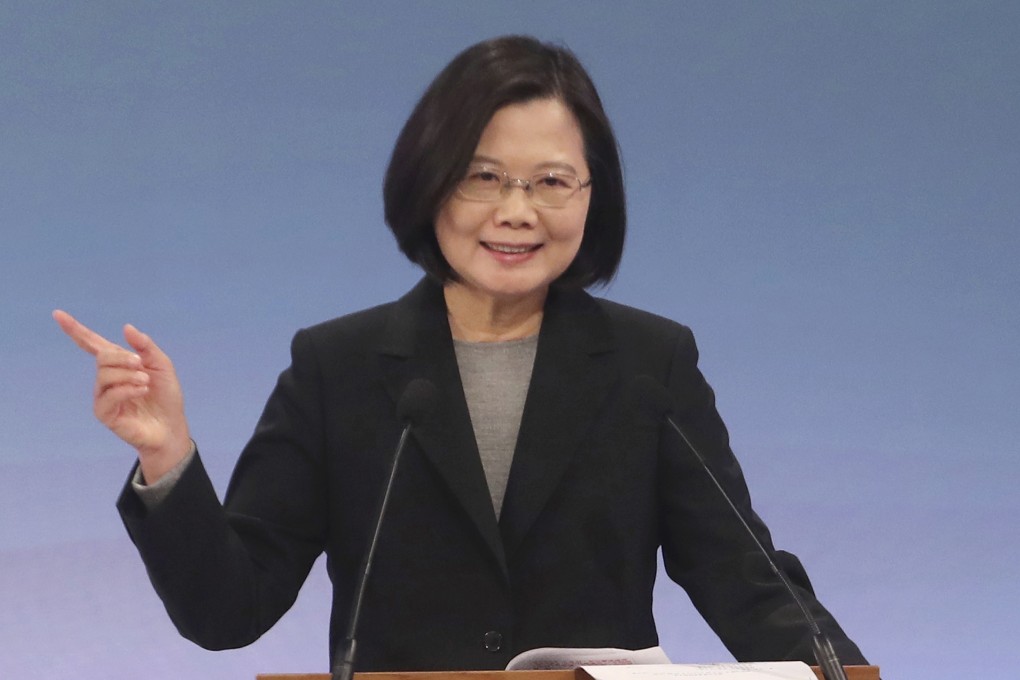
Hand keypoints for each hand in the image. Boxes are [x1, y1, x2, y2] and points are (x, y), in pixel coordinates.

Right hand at [53, 310, 191, 482]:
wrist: (171, 426)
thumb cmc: (166, 396)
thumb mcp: (161, 366)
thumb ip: (145, 346)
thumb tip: (126, 327)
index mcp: (118, 364)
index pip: (92, 343)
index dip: (75, 330)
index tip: (57, 314)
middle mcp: (106, 379)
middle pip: (102, 357)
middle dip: (123, 358)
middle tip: (141, 365)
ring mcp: (103, 396)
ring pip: (105, 375)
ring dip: (129, 375)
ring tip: (146, 383)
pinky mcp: (104, 413)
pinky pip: (109, 395)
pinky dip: (128, 390)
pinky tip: (142, 391)